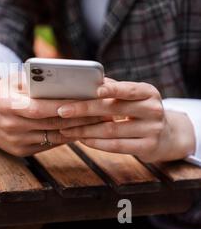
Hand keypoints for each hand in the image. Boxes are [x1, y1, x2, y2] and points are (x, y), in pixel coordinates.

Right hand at [0, 69, 102, 156]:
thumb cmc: (0, 92)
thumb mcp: (12, 80)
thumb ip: (34, 81)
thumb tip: (66, 80)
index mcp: (6, 104)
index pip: (40, 107)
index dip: (64, 106)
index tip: (89, 100)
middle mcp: (10, 126)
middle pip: (52, 123)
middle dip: (81, 118)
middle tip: (106, 111)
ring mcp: (15, 142)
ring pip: (54, 136)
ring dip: (79, 130)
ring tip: (101, 121)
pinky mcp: (20, 152)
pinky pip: (49, 144)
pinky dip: (66, 137)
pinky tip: (82, 129)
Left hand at [57, 79, 195, 161]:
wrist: (167, 136)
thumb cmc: (139, 110)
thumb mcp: (132, 96)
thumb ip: (112, 88)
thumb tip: (85, 81)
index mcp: (148, 92)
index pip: (129, 89)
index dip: (112, 89)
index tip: (94, 89)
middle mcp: (153, 110)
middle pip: (113, 109)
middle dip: (84, 109)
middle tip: (62, 110)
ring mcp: (152, 130)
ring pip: (111, 130)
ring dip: (84, 130)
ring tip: (65, 128)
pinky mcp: (147, 147)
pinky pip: (116, 146)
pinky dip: (95, 143)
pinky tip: (81, 139)